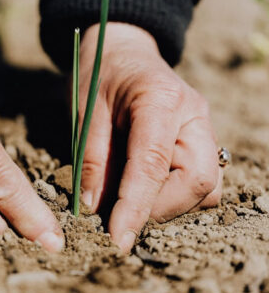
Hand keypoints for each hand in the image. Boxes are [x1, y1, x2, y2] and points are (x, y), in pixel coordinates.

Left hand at [79, 22, 221, 252]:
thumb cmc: (100, 75)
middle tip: (122, 213)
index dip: (135, 207)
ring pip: (206, 186)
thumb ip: (92, 159)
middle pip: (198, 181)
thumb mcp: (86, 112)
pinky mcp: (200, 139)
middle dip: (159, 209)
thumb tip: (95, 208)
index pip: (153, 165)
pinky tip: (148, 186)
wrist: (122, 52)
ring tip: (133, 197)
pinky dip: (176, 194)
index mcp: (160, 100)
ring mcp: (202, 127)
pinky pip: (202, 180)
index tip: (118, 240)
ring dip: (170, 204)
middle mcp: (193, 115)